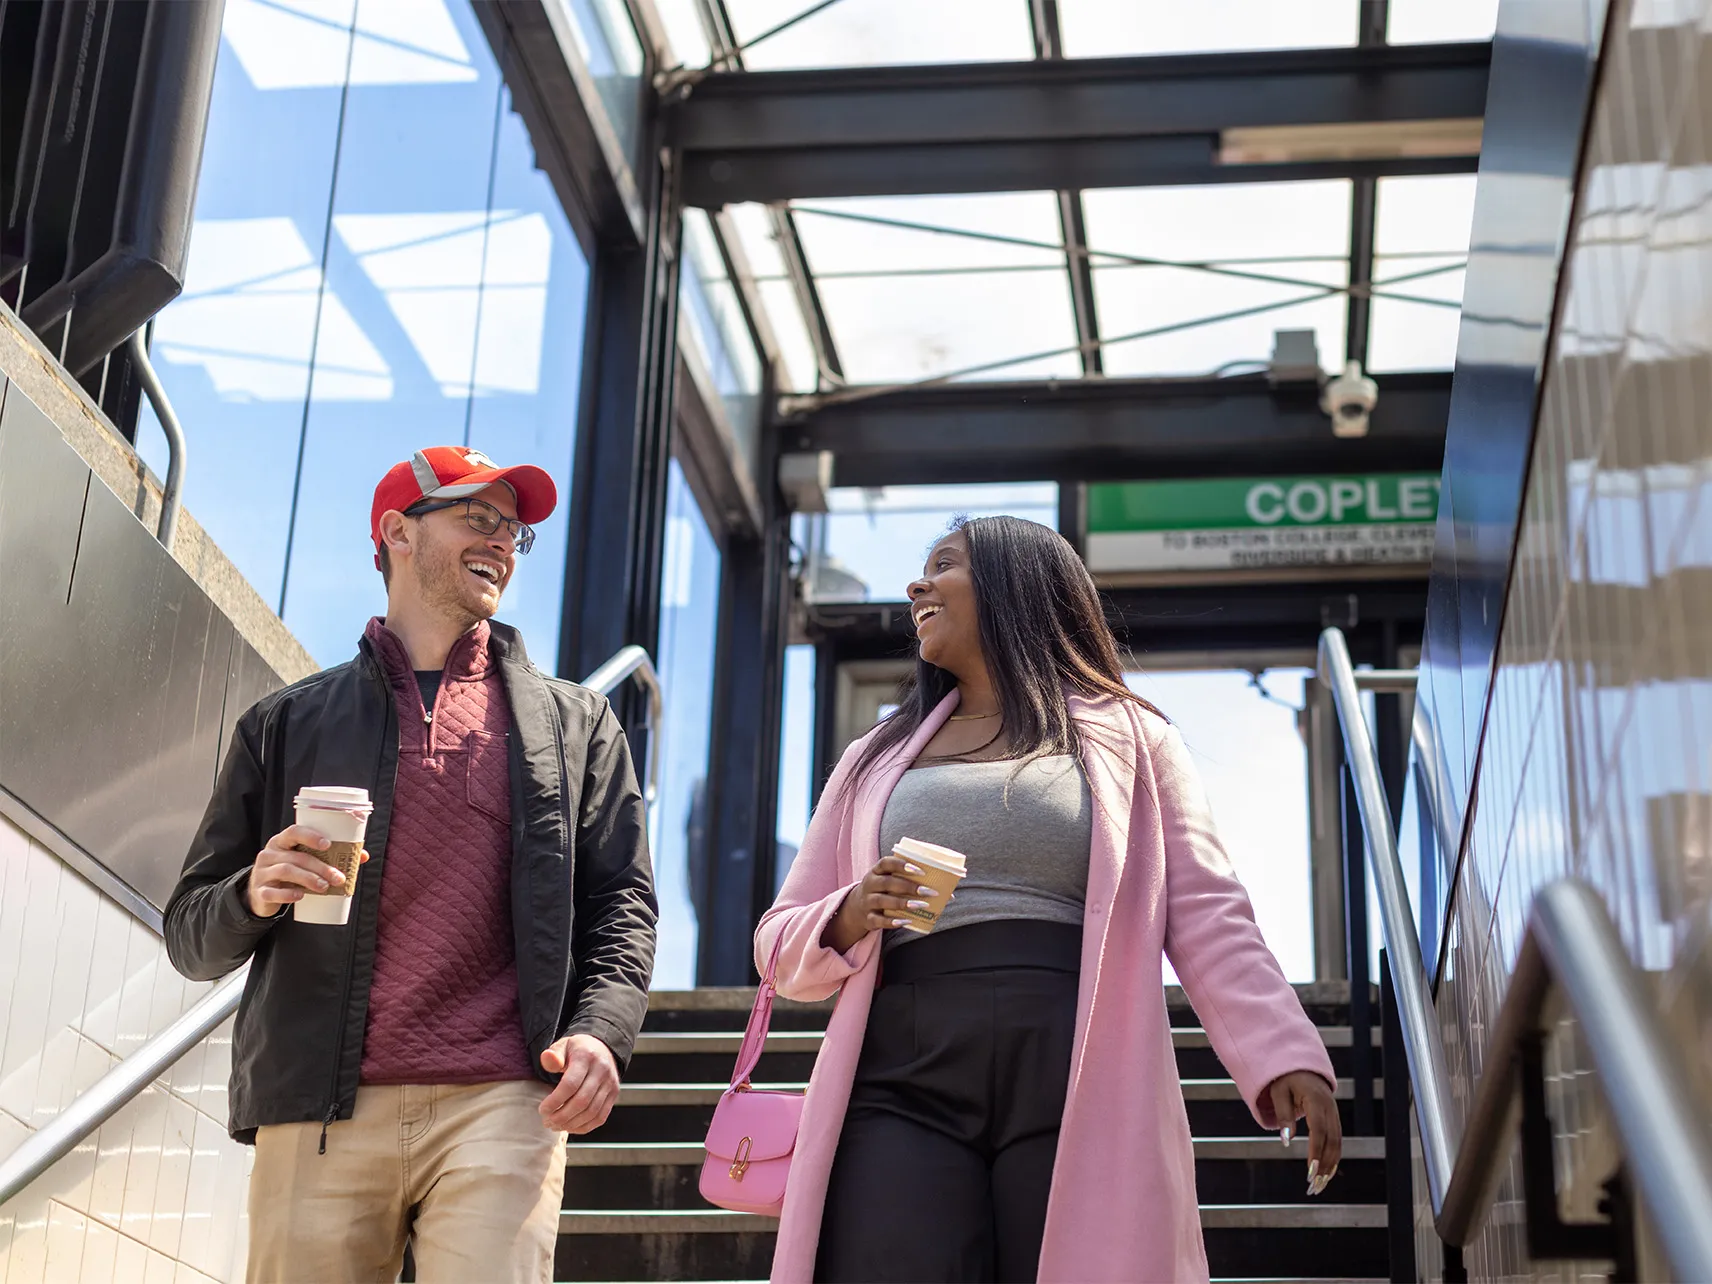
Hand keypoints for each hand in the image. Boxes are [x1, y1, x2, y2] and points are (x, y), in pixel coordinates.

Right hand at [246, 825, 367, 917]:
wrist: (262, 895)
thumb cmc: (290, 873)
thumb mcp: (304, 861)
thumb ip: (330, 857)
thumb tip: (363, 855)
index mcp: (281, 842)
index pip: (293, 832)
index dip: (310, 836)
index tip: (328, 844)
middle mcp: (269, 854)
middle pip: (296, 857)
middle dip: (320, 867)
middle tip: (338, 877)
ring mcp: (262, 873)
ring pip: (286, 871)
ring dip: (308, 879)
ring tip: (325, 887)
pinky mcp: (260, 891)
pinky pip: (272, 892)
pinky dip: (287, 894)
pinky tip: (300, 896)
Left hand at [539, 1035, 619, 1133]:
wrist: (601, 1047)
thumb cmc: (577, 1050)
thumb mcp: (563, 1046)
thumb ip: (553, 1055)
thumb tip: (547, 1059)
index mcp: (586, 1057)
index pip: (570, 1084)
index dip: (555, 1101)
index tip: (542, 1109)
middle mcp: (602, 1070)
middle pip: (581, 1101)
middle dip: (561, 1116)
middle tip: (547, 1121)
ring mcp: (611, 1084)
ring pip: (591, 1112)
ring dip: (571, 1124)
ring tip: (555, 1125)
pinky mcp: (614, 1095)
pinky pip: (600, 1117)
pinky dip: (584, 1127)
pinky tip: (570, 1126)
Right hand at [822, 855, 945, 951]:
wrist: (856, 909)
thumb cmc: (884, 892)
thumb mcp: (890, 881)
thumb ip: (912, 882)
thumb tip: (949, 893)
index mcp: (876, 871)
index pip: (886, 863)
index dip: (902, 865)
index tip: (920, 870)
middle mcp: (870, 884)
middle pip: (887, 882)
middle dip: (908, 886)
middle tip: (928, 891)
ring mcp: (867, 902)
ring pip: (883, 900)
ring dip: (903, 903)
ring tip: (921, 905)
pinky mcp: (868, 918)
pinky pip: (878, 920)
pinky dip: (892, 921)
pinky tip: (906, 921)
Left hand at [1268, 1070, 1342, 1195]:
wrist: (1301, 1065)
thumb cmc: (1286, 1078)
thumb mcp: (1279, 1093)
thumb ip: (1283, 1116)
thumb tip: (1286, 1141)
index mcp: (1316, 1101)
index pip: (1319, 1131)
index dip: (1316, 1152)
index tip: (1311, 1171)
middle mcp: (1330, 1108)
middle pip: (1332, 1141)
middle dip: (1325, 1165)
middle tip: (1315, 1185)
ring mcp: (1334, 1113)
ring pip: (1337, 1143)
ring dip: (1331, 1165)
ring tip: (1321, 1184)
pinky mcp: (1334, 1118)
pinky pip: (1337, 1140)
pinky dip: (1333, 1157)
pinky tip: (1328, 1171)